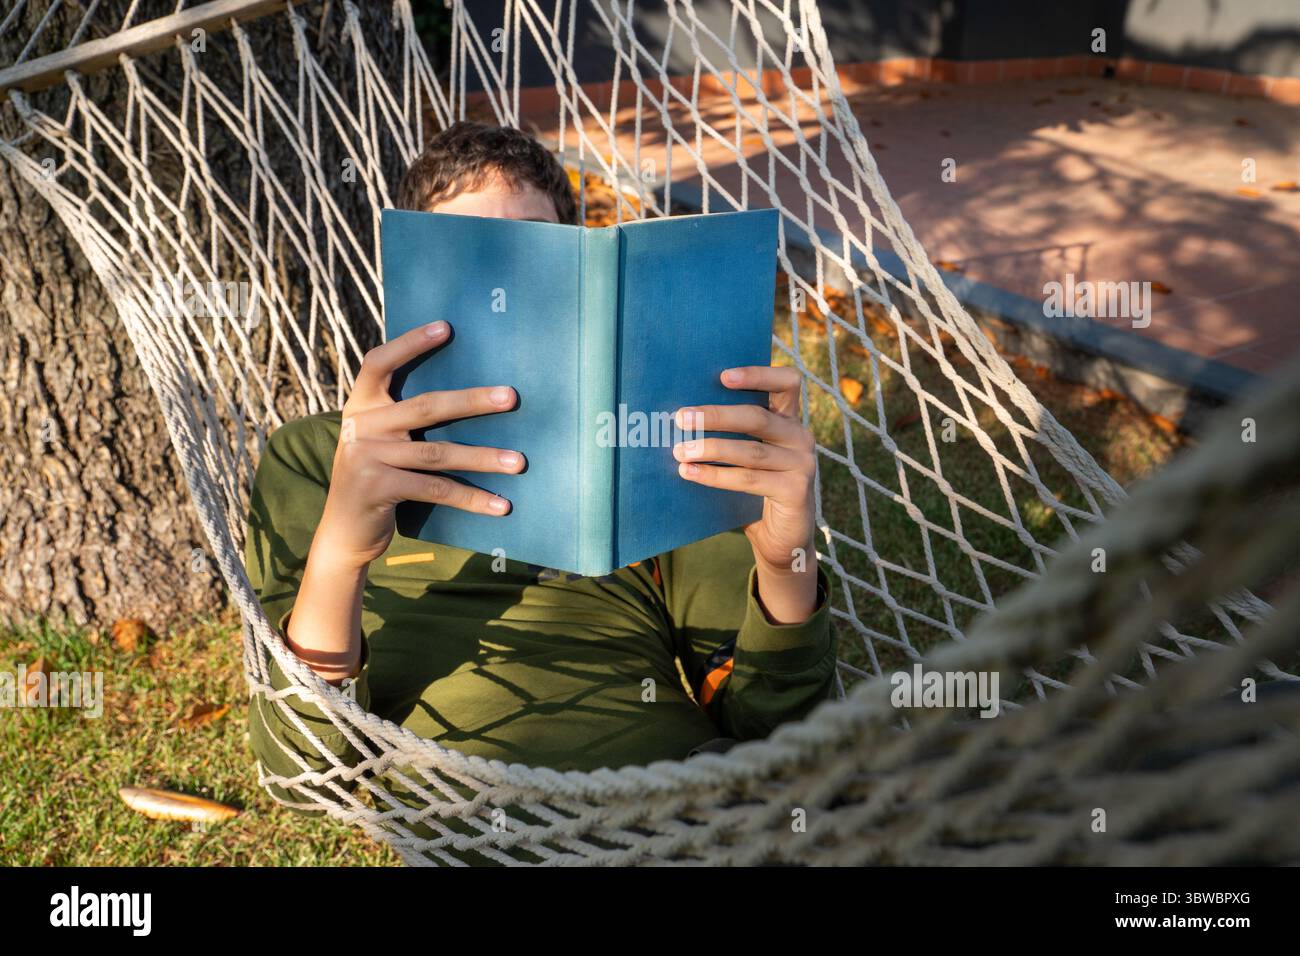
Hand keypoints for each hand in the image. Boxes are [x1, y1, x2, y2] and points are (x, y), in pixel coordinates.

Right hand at [315, 320, 525, 567]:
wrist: (344, 533)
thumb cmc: (376, 479)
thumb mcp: (381, 443)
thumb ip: (404, 419)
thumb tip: (469, 397)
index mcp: (360, 406)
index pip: (379, 363)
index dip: (410, 343)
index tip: (446, 327)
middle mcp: (360, 426)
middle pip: (425, 406)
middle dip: (473, 401)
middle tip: (511, 397)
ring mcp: (366, 457)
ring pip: (438, 452)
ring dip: (484, 458)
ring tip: (519, 462)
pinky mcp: (378, 489)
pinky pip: (436, 488)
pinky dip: (472, 497)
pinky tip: (500, 504)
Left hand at [672, 365, 818, 622]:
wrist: (781, 540)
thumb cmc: (755, 490)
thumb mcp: (747, 456)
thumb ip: (731, 434)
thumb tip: (682, 417)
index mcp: (790, 420)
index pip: (787, 382)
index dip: (758, 374)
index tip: (722, 377)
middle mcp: (801, 437)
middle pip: (758, 417)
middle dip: (716, 416)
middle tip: (681, 418)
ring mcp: (802, 464)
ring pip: (750, 451)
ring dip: (711, 448)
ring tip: (680, 451)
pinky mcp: (796, 491)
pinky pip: (749, 479)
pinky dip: (716, 476)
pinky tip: (691, 474)